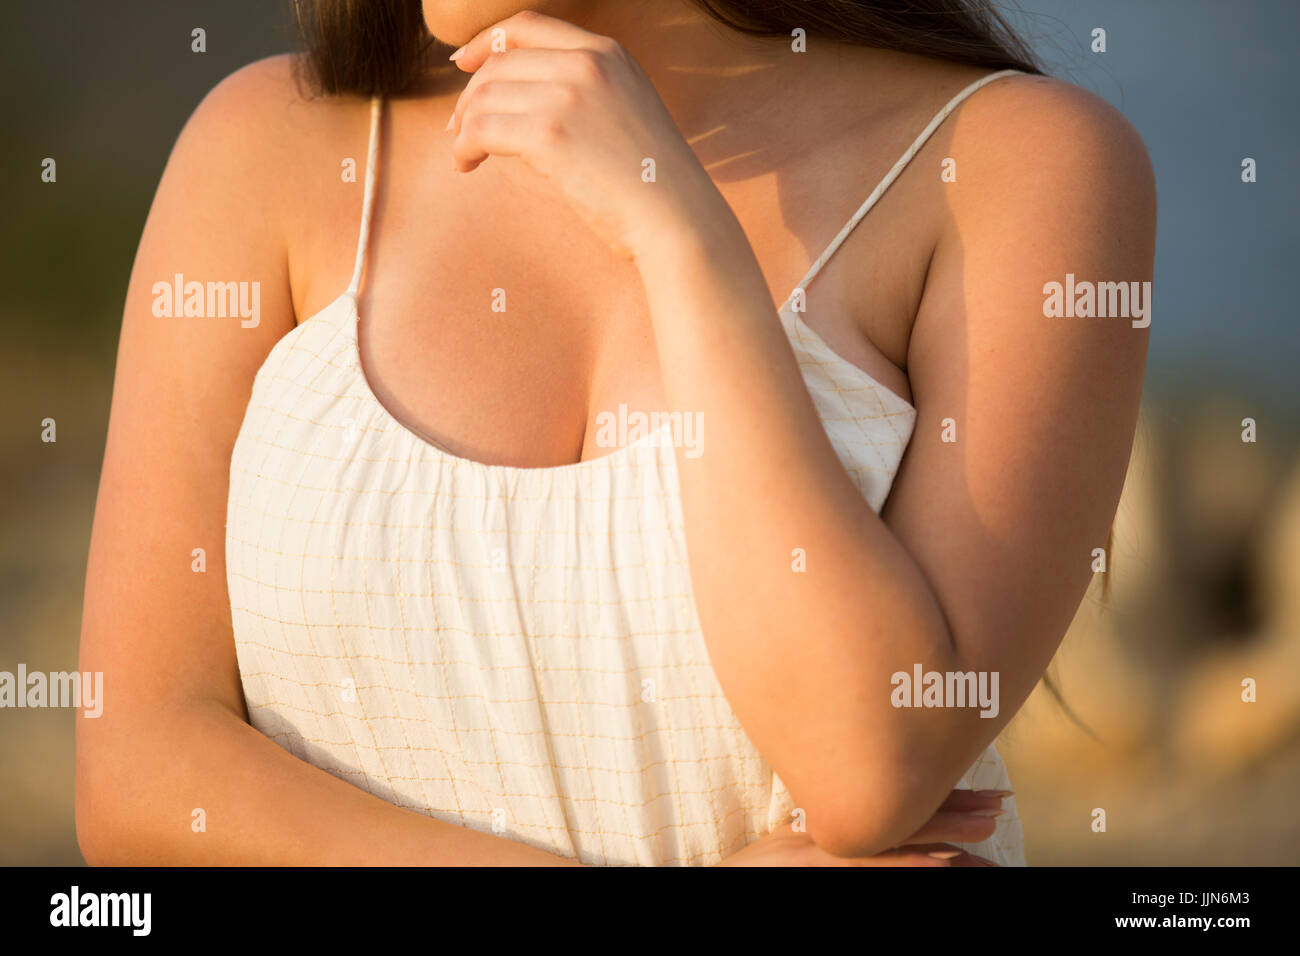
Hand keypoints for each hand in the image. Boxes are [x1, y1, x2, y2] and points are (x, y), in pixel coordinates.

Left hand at [446, 11, 726, 260]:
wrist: (678, 219)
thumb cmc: (654, 183)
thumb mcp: (628, 111)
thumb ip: (586, 91)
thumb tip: (522, 97)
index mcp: (607, 52)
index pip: (527, 27)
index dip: (486, 43)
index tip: (465, 65)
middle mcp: (586, 62)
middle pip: (499, 63)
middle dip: (470, 95)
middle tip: (460, 128)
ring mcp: (567, 96)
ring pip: (484, 96)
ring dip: (465, 125)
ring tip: (466, 153)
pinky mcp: (548, 134)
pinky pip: (480, 130)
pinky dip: (464, 148)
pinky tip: (467, 165)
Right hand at [714, 789, 1010, 865]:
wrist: (727, 880)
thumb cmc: (756, 870)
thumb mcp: (796, 841)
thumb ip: (831, 830)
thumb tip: (869, 824)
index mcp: (843, 821)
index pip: (900, 804)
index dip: (944, 797)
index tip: (984, 795)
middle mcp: (845, 833)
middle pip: (908, 815)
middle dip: (957, 811)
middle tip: (999, 806)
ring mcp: (838, 855)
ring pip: (900, 838)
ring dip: (947, 833)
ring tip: (988, 830)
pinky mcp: (829, 872)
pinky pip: (874, 868)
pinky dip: (908, 861)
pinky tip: (940, 861)